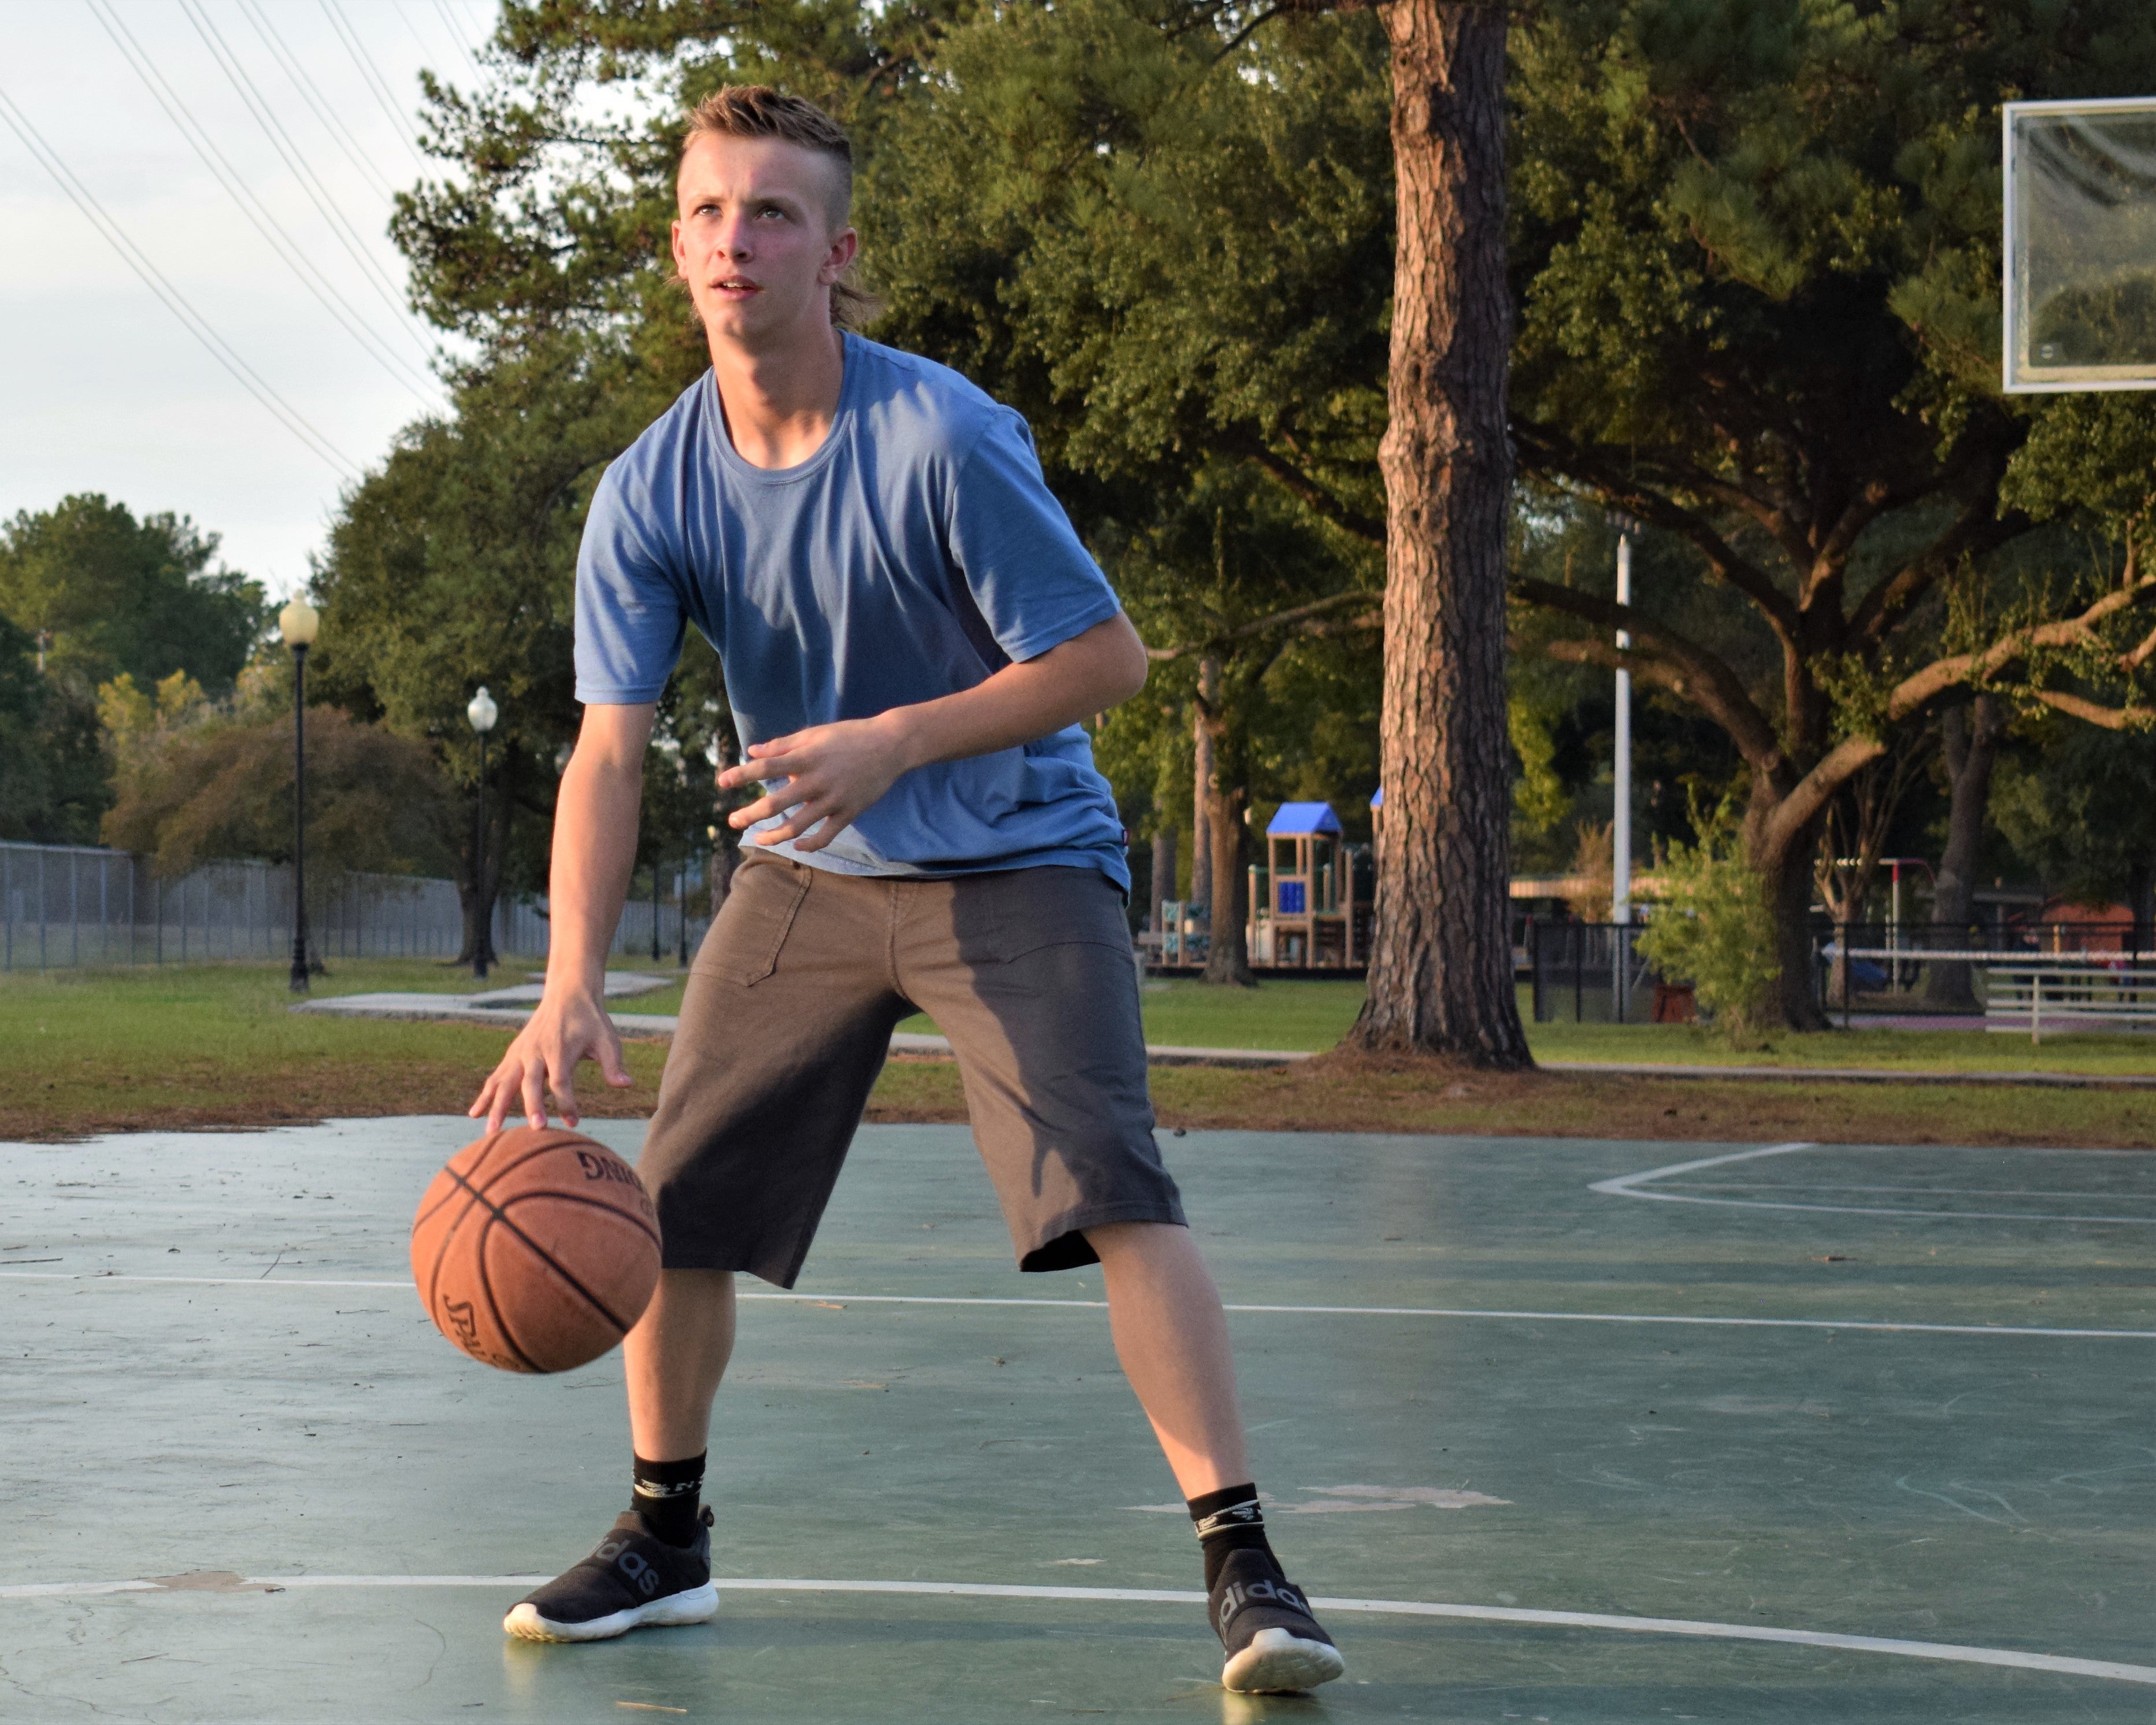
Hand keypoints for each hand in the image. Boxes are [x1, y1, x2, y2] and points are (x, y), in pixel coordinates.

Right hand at [468, 988, 631, 1132]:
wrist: (568, 994)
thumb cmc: (590, 1021)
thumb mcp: (607, 1038)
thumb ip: (614, 1063)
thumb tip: (626, 1085)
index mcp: (559, 1049)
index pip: (561, 1081)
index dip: (566, 1103)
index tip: (574, 1122)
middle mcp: (536, 1051)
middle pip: (530, 1083)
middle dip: (531, 1106)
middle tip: (535, 1129)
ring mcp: (520, 1053)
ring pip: (504, 1082)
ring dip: (497, 1106)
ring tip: (491, 1131)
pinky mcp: (513, 1055)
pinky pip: (496, 1077)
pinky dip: (485, 1095)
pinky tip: (474, 1114)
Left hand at [718, 713, 910, 853]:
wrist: (891, 745)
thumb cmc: (848, 736)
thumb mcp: (814, 734)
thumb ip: (782, 745)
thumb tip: (752, 751)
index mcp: (807, 757)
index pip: (766, 767)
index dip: (741, 775)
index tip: (722, 782)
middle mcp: (817, 780)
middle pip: (775, 803)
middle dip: (749, 814)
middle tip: (732, 820)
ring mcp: (833, 800)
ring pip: (797, 826)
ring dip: (773, 836)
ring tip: (757, 838)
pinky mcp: (849, 812)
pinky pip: (825, 836)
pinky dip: (808, 845)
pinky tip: (795, 845)